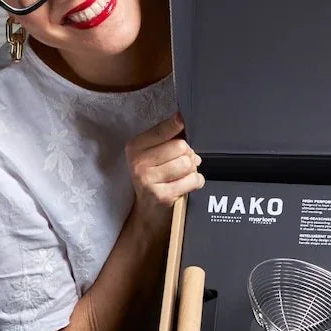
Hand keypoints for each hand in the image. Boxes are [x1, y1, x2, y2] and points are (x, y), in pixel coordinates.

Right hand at [125, 112, 203, 227]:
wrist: (147, 212)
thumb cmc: (155, 177)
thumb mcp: (152, 154)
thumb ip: (167, 136)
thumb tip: (183, 118)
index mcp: (134, 147)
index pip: (164, 128)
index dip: (179, 125)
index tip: (182, 123)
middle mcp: (138, 163)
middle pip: (181, 146)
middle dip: (188, 154)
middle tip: (182, 162)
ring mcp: (148, 181)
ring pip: (187, 163)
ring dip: (192, 169)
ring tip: (183, 174)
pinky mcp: (162, 196)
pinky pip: (193, 180)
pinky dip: (196, 181)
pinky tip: (186, 184)